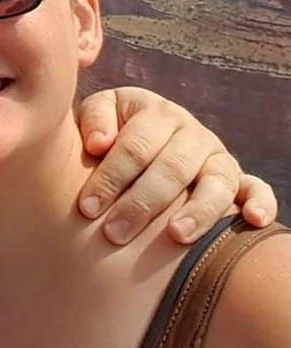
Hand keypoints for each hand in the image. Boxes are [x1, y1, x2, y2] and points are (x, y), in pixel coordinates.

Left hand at [76, 86, 277, 244]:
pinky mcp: (237, 178)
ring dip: (198, 210)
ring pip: (216, 181)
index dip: (110, 176)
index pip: (135, 146)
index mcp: (157, 112)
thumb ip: (94, 120)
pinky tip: (253, 220)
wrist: (137, 134)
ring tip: (176, 235)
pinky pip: (256, 188)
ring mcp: (217, 155)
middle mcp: (192, 132)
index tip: (87, 207)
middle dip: (141, 203)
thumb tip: (99, 144)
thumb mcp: (99, 113)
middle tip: (115, 233)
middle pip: (172, 168)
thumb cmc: (111, 131)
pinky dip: (261, 203)